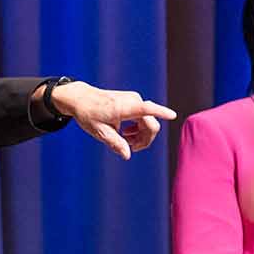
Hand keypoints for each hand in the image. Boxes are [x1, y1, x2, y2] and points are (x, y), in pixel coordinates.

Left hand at [48, 82, 176, 158]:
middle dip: (145, 139)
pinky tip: (126, 132)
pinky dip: (138, 126)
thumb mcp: (99, 131)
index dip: (161, 112)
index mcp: (123, 108)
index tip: (172, 115)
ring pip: (148, 121)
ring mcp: (134, 99)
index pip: (146, 109)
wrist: (81, 98)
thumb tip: (127, 155)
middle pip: (151, 124)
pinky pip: (144, 116)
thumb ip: (115, 143)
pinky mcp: (133, 100)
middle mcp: (132, 100)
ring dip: (141, 134)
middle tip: (132, 148)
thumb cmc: (88, 114)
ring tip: (125, 140)